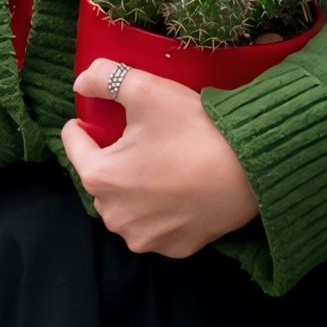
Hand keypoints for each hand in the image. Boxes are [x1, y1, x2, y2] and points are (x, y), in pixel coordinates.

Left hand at [60, 60, 259, 257]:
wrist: (252, 167)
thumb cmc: (195, 129)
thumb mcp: (146, 89)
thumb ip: (105, 77)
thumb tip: (81, 83)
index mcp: (101, 178)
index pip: (75, 144)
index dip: (85, 124)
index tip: (99, 117)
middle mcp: (114, 216)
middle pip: (102, 177)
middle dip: (115, 158)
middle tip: (143, 139)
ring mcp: (144, 238)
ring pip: (127, 204)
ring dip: (136, 187)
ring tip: (163, 165)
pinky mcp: (174, 249)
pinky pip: (156, 225)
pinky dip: (162, 209)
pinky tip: (181, 190)